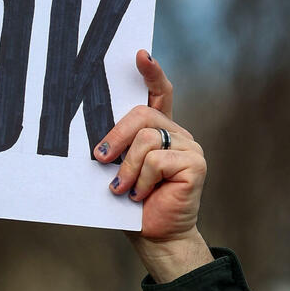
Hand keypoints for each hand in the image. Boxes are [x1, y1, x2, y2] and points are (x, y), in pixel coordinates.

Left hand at [93, 51, 212, 282]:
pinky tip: (141, 195)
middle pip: (141, 114)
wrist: (154, 237)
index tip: (140, 53)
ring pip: (146, 138)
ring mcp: (191, 147)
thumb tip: (93, 131)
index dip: (151, 72)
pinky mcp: (196, 164)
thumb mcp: (118, 167)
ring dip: (127, 168)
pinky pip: (157, 160)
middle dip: (115, 136)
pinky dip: (141, 180)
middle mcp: (178, 133)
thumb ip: (116, 143)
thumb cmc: (130, 202)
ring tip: (124, 189)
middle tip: (99, 159)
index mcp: (160, 130)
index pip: (159, 92)